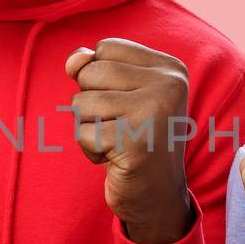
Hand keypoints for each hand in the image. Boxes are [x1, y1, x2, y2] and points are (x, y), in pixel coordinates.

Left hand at [65, 38, 192, 243]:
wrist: (158, 196)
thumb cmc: (134, 139)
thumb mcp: (119, 95)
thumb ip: (93, 67)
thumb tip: (73, 61)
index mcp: (170, 68)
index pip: (106, 48)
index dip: (100, 78)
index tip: (127, 104)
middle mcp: (169, 85)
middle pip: (91, 72)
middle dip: (91, 104)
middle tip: (121, 126)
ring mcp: (154, 113)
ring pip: (81, 103)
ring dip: (89, 128)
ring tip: (117, 142)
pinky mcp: (135, 142)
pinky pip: (83, 133)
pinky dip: (91, 150)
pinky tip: (116, 159)